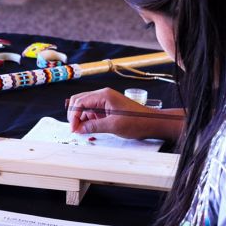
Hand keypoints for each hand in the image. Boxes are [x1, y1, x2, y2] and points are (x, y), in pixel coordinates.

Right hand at [67, 87, 184, 140]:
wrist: (152, 123)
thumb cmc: (137, 121)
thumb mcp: (113, 126)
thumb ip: (93, 126)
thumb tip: (79, 128)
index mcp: (104, 95)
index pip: (80, 102)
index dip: (74, 116)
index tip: (73, 128)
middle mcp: (103, 95)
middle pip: (80, 101)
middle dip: (74, 115)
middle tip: (75, 129)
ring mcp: (105, 101)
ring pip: (85, 107)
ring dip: (81, 118)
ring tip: (81, 131)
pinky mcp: (108, 108)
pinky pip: (93, 112)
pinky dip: (88, 120)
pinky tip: (88, 128)